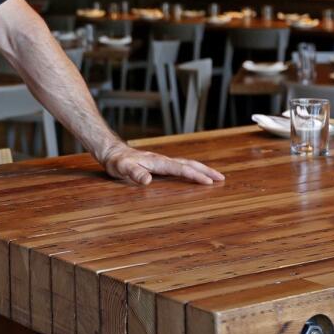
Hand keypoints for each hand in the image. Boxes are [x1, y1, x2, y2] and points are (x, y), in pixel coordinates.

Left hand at [100, 143, 224, 184]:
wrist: (112, 152)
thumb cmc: (117, 161)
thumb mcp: (122, 168)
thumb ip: (135, 173)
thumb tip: (148, 181)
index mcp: (158, 162)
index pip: (180, 169)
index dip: (195, 175)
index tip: (209, 182)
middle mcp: (163, 160)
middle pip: (189, 164)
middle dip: (205, 171)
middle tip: (221, 178)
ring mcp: (162, 161)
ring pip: (186, 164)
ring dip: (201, 169)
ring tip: (214, 176)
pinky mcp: (159, 164)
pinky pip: (180, 166)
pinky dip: (191, 169)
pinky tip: (193, 174)